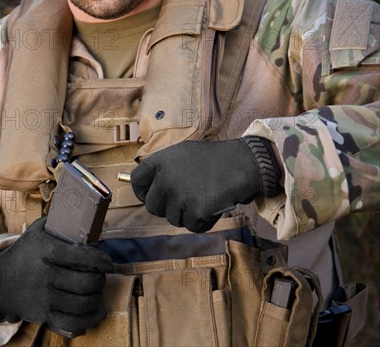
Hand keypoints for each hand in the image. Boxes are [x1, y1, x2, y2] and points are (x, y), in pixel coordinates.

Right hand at [0, 217, 112, 333]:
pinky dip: (90, 318)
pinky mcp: (42, 315)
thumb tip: (81, 209)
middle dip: (100, 280)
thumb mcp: (34, 233)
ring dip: (96, 297)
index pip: (83, 256)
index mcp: (45, 251)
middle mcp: (44, 274)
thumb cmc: (23, 254)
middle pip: (87, 282)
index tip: (108, 263)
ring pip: (83, 303)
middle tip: (101, 277)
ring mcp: (43, 297)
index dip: (102, 260)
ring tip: (96, 291)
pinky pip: (73, 321)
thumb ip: (55, 222)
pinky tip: (97, 312)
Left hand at [131, 137, 279, 232]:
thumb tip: (146, 188)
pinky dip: (203, 221)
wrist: (243, 163)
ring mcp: (180, 196)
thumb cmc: (213, 159)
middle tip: (184, 201)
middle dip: (166, 208)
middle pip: (152, 206)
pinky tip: (213, 206)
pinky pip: (192, 226)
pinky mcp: (196, 211)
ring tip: (203, 198)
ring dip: (186, 214)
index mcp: (160, 162)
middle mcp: (166, 178)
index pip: (136, 181)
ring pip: (172, 219)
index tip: (151, 196)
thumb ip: (162, 169)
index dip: (142, 192)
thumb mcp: (181, 154)